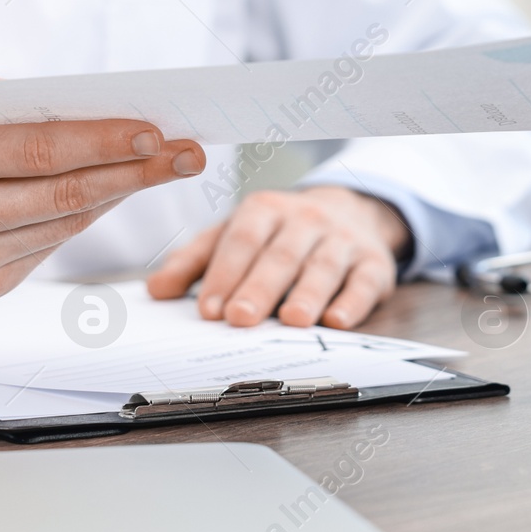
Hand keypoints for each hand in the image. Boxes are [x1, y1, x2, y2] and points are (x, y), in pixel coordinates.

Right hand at [0, 102, 203, 299]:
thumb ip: (14, 110)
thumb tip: (98, 111)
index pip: (43, 150)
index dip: (105, 142)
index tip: (156, 132)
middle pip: (68, 193)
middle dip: (138, 172)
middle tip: (188, 154)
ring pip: (66, 223)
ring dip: (120, 193)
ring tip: (164, 166)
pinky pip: (50, 247)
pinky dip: (85, 217)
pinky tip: (113, 192)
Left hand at [146, 186, 409, 328]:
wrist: (350, 213)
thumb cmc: (277, 234)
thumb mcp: (233, 234)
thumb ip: (194, 261)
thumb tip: (155, 291)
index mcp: (265, 209)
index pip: (242, 240)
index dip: (225, 274)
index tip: (208, 310)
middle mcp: (305, 220)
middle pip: (281, 255)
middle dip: (260, 287)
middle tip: (240, 319)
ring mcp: (343, 240)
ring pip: (323, 266)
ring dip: (308, 294)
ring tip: (292, 321)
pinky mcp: (375, 263)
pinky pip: (365, 281)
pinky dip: (354, 301)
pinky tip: (338, 321)